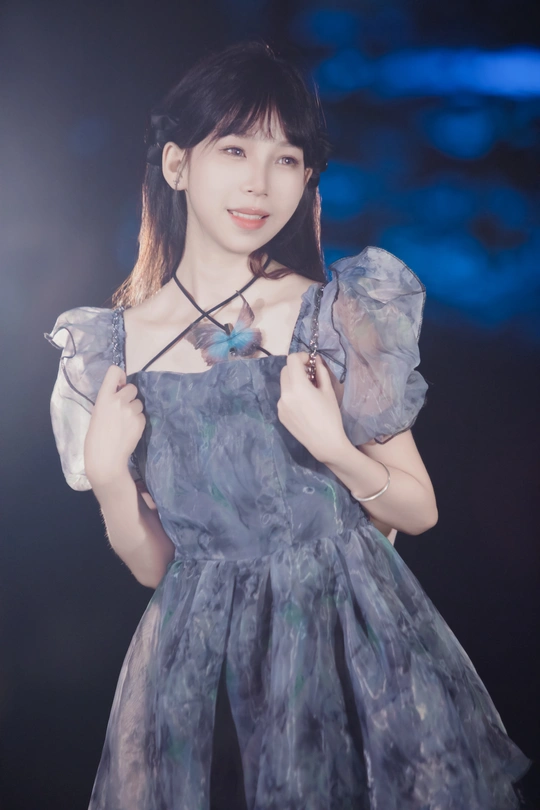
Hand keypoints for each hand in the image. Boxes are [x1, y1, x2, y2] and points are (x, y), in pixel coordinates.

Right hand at [84, 364, 145, 488]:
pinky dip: (138, 421)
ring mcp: (131, 411)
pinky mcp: (140, 421)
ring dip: (134, 410)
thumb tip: (119, 393)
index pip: (114, 371)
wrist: (105, 459)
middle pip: (132, 388)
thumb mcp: (97, 414)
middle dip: (129, 396)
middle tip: (122, 410)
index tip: (120, 384)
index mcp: (103, 397)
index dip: (120, 376)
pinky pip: (142, 415)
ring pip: (139, 403)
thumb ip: (108, 401)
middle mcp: (119, 400)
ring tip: (124, 423)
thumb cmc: (95, 439)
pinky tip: (129, 431)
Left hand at [277, 352, 348, 463]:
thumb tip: (316, 360)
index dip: (301, 357)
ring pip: (284, 384)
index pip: (291, 360)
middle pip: (285, 370)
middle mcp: (284, 394)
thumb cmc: (331, 416)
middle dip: (296, 368)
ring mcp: (280, 405)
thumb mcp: (328, 391)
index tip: (311, 363)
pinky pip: (284, 398)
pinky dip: (291, 395)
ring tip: (308, 392)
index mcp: (297, 386)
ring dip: (294, 381)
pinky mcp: (280, 414)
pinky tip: (304, 405)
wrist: (325, 443)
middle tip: (310, 375)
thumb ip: (321, 372)